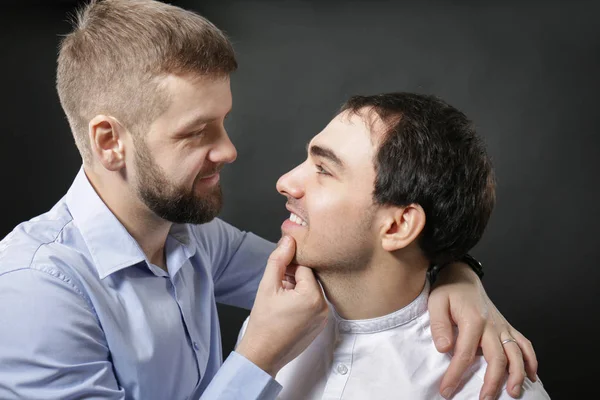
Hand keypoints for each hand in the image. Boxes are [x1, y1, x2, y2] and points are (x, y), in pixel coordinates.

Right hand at [236, 236, 328, 376]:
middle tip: (276, 285)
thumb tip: (289, 239)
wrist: (263, 355)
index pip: (305, 267)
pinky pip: (313, 305)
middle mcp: (324, 308)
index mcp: (313, 297)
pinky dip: (301, 302)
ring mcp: (323, 318)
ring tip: (280, 298)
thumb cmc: (263, 323)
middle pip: (310, 279)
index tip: (277, 271)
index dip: (289, 266)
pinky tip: (286, 308)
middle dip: (293, 277)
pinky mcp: (320, 325)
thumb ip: (278, 260)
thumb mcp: (267, 286)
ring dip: (296, 289)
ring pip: (311, 291)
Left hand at [428, 263, 537, 399]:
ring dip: (517, 375)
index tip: (447, 390)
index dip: (456, 374)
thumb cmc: (448, 290)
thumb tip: (444, 349)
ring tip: (513, 393)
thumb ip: (439, 325)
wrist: (462, 276)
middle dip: (492, 382)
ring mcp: (502, 326)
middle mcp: (491, 325)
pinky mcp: (506, 326)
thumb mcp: (436, 303)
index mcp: (473, 320)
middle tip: (484, 399)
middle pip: (497, 358)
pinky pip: (524, 344)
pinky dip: (531, 360)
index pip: (465, 354)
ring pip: (516, 354)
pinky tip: (531, 376)